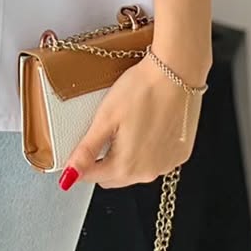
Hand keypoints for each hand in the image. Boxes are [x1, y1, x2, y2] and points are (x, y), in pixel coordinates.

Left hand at [60, 57, 202, 190]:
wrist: (176, 73)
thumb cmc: (141, 90)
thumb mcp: (105, 117)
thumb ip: (87, 150)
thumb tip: (70, 174)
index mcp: (126, 166)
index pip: (93, 177)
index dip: (80, 164)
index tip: (77, 150)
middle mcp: (149, 173)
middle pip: (114, 176)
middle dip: (102, 160)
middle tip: (102, 130)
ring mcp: (167, 165)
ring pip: (135, 169)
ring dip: (125, 155)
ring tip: (125, 124)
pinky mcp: (181, 154)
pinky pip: (156, 160)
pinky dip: (147, 149)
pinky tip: (146, 125)